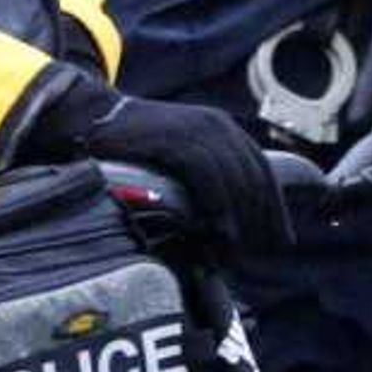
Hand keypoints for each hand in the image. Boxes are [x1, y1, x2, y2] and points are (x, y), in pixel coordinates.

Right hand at [5, 67, 292, 251]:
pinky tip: (222, 230)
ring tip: (241, 250)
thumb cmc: (134, 146)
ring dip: (243, 218)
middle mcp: (216, 126)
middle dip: (265, 217)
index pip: (262, 171)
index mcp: (223, 128)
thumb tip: (231, 218)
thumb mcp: (179, 154)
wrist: (90, 119)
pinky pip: (207, 177)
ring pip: (235, 179)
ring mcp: (196, 130)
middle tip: (266, 252)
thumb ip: (207, 175)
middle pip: (255, 177)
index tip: (281, 239)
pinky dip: (218, 205)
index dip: (275, 207)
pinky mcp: (174, 140)